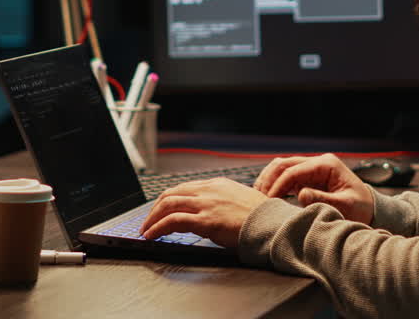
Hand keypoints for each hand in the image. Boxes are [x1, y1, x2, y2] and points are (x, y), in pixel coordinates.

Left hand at [139, 178, 269, 247]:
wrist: (272, 224)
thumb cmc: (263, 216)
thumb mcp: (241, 200)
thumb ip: (225, 202)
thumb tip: (216, 212)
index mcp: (217, 184)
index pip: (184, 188)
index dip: (169, 200)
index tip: (161, 210)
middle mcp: (209, 190)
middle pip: (171, 194)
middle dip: (155, 208)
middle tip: (148, 221)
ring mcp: (206, 204)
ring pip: (168, 204)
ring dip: (152, 218)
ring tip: (146, 230)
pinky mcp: (205, 220)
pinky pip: (173, 221)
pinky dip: (158, 228)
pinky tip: (152, 235)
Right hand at [253, 153, 374, 224]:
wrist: (370, 209)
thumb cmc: (361, 208)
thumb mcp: (346, 206)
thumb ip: (323, 199)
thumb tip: (301, 194)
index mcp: (327, 164)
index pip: (294, 169)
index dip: (279, 184)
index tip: (269, 200)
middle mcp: (317, 162)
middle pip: (284, 163)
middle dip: (269, 180)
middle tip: (259, 199)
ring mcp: (311, 169)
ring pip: (281, 167)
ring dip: (269, 180)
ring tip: (259, 197)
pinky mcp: (307, 178)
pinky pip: (286, 177)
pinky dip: (274, 185)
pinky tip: (266, 197)